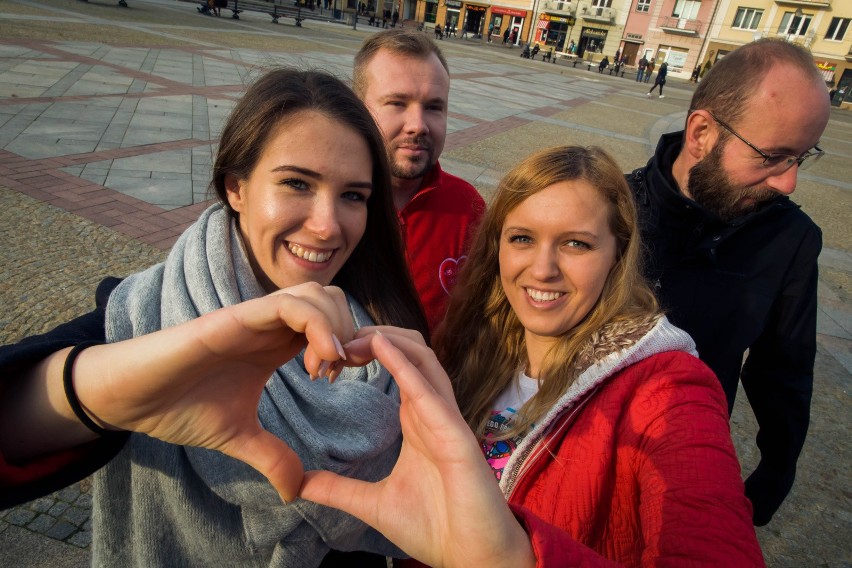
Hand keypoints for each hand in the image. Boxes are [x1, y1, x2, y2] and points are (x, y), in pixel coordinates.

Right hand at [69, 282, 353, 500]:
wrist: (134, 399)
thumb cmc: (181, 407)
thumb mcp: (239, 437)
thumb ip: (272, 457)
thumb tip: (295, 491)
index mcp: (275, 345)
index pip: (330, 323)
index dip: (348, 345)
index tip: (342, 379)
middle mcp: (270, 326)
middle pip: (332, 300)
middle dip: (350, 332)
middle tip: (339, 373)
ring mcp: (255, 318)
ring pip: (317, 295)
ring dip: (335, 327)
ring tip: (325, 369)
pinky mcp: (235, 317)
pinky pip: (288, 305)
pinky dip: (316, 324)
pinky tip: (317, 361)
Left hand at [299, 330, 535, 567]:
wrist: (471, 558)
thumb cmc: (435, 527)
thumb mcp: (373, 504)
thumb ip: (338, 490)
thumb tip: (299, 485)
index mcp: (418, 420)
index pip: (395, 367)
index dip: (363, 352)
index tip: (327, 356)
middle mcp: (434, 411)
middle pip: (410, 350)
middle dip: (374, 335)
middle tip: (334, 339)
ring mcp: (447, 419)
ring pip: (423, 358)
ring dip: (387, 340)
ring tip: (352, 336)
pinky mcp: (456, 436)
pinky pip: (429, 390)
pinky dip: (405, 365)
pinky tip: (380, 347)